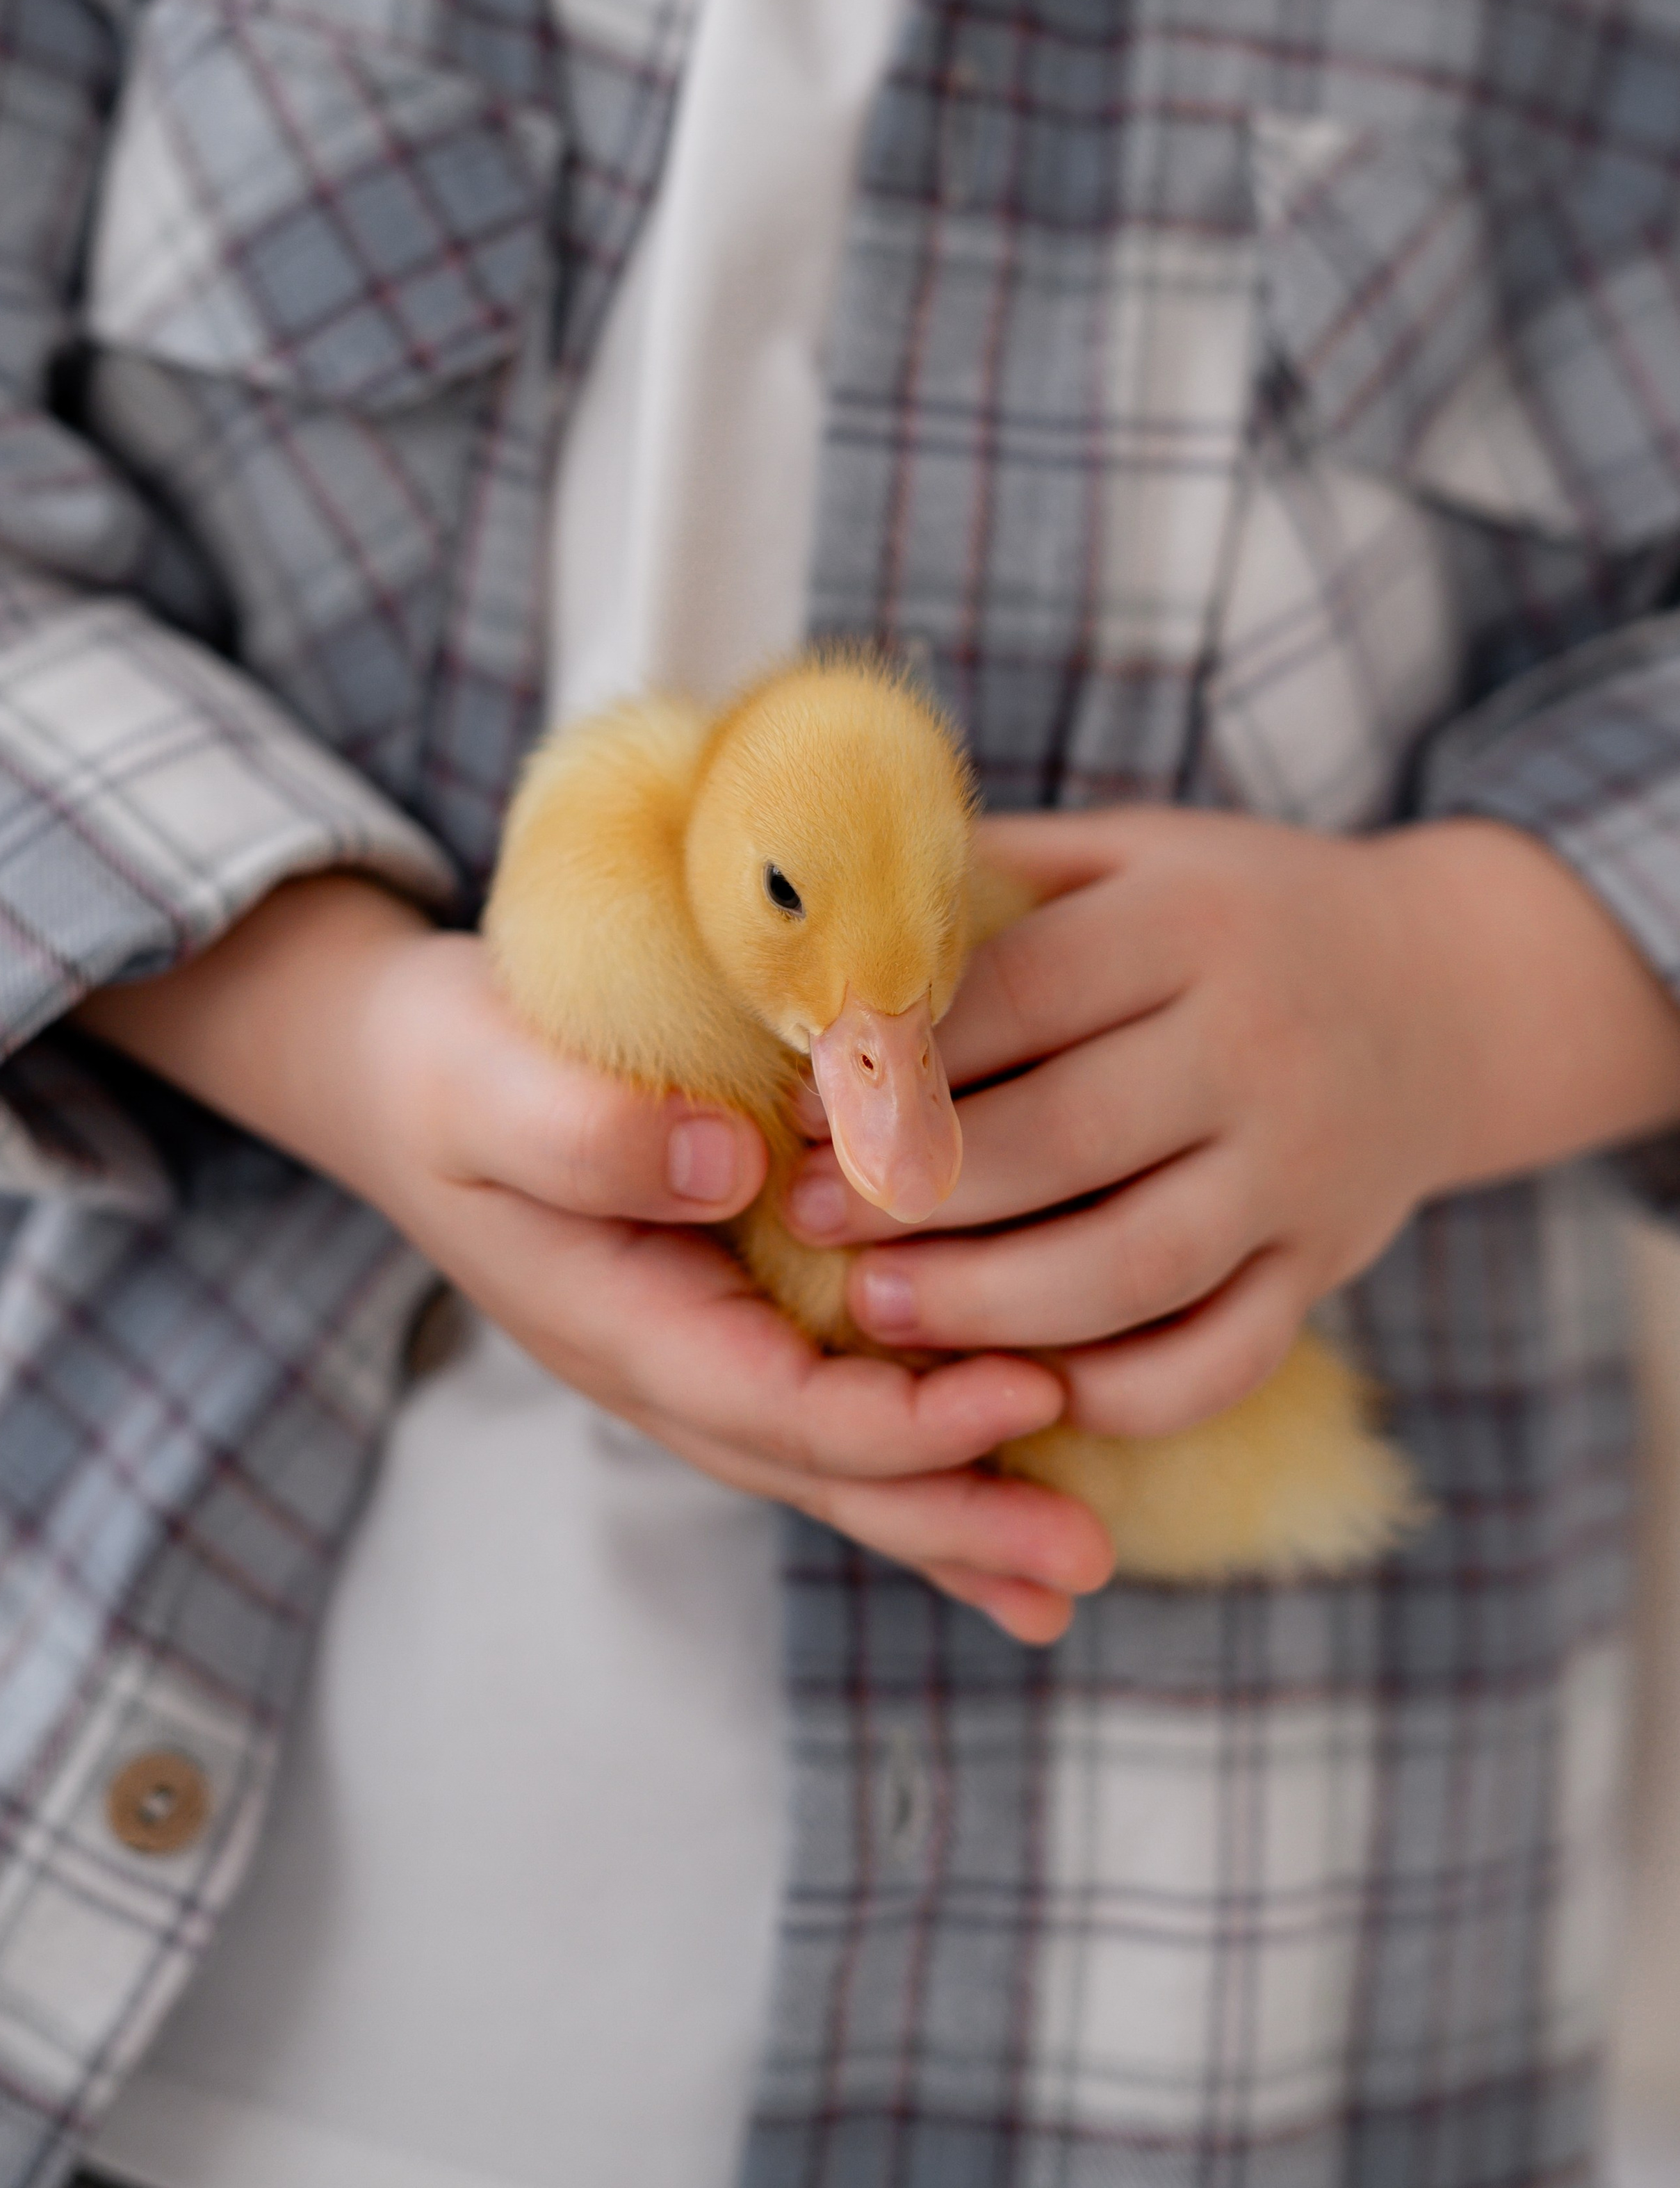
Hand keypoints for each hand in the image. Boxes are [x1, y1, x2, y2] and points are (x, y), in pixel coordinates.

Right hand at [79, 876, 1110, 1641]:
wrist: (402, 1075)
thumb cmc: (450, 1066)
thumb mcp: (485, 1080)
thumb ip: (585, 1131)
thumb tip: (728, 1169)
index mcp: (617, 1319)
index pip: (774, 1400)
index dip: (900, 1416)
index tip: (1024, 1391)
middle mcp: (667, 1365)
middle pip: (823, 1467)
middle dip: (955, 1515)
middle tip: (1080, 1559)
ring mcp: (700, 1356)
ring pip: (839, 1461)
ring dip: (955, 1516)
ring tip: (1071, 1572)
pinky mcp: (734, 1323)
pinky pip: (837, 1411)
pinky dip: (924, 1464)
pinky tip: (1008, 1516)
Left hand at [783, 808, 1679, 1440]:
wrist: (1452, 988)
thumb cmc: (1235, 914)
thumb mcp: (1130, 855)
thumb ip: (994, 879)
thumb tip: (816, 907)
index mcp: (1193, 925)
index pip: (1018, 999)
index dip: (895, 1057)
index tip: (794, 1103)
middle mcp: (1259, 1047)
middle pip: (1064, 1139)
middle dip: (915, 1191)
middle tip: (805, 1219)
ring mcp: (1301, 1170)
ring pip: (1134, 1267)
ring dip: (991, 1303)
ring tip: (876, 1311)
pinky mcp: (1325, 1264)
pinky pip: (1222, 1356)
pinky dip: (1121, 1392)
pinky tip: (1021, 1390)